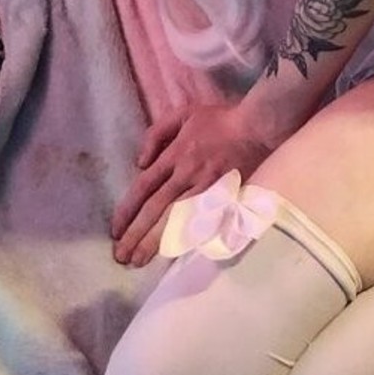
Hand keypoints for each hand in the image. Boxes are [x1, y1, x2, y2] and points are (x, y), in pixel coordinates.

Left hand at [111, 102, 275, 267]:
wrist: (258, 127)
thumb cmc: (220, 120)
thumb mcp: (183, 113)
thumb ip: (156, 133)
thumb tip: (140, 163)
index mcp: (175, 154)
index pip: (144, 187)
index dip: (127, 210)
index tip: (115, 230)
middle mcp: (186, 175)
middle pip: (155, 209)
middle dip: (136, 234)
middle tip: (121, 256)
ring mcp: (206, 189)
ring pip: (175, 220)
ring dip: (155, 242)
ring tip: (138, 260)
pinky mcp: (223, 199)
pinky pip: (199, 223)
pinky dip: (185, 239)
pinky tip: (173, 255)